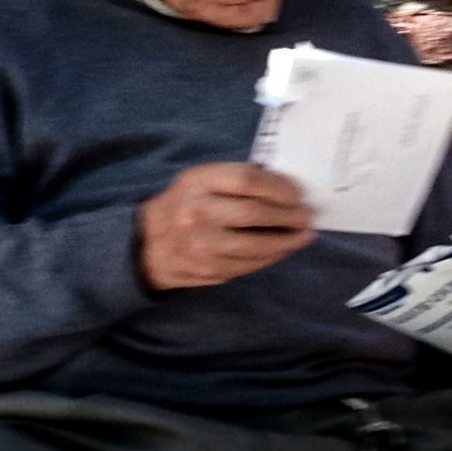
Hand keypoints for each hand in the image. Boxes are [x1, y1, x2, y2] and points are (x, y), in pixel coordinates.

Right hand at [138, 162, 314, 290]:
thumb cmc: (180, 207)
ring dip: (287, 240)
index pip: (247, 180)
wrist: (144, 246)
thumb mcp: (197, 181)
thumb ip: (233, 180)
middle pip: (255, 213)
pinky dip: (272, 256)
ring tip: (302, 234)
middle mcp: (197, 213)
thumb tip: (283, 187)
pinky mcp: (210, 271)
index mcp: (196, 183)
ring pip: (257, 245)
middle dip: (289, 215)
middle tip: (307, 216)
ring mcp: (203, 246)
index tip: (297, 193)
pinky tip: (282, 248)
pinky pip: (250, 265)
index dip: (279, 186)